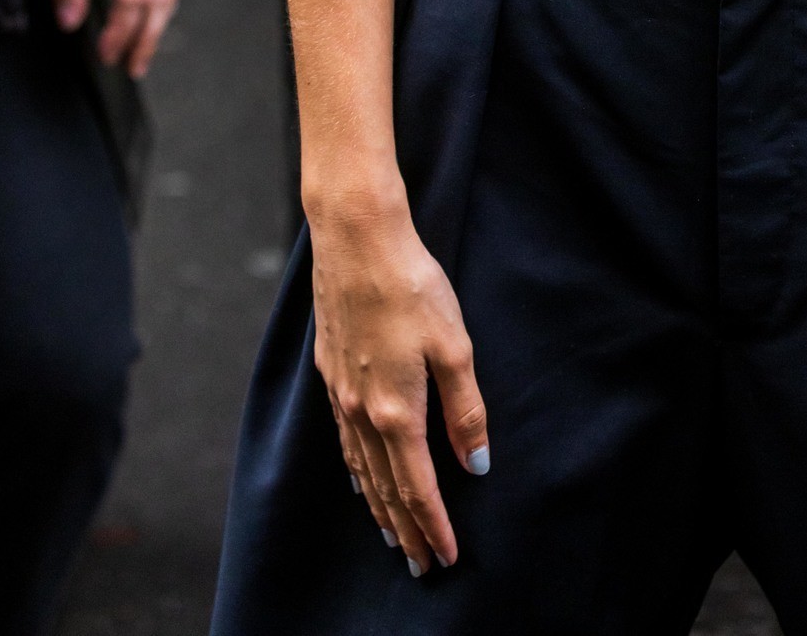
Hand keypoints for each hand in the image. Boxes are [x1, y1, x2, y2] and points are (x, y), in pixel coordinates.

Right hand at [312, 200, 488, 574]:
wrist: (355, 240)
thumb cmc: (410, 286)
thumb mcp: (454, 345)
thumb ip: (465, 409)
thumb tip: (476, 463)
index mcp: (396, 411)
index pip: (418, 487)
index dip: (434, 525)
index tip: (445, 557)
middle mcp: (363, 411)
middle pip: (386, 489)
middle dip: (406, 530)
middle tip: (420, 565)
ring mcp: (341, 393)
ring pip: (361, 469)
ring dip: (379, 507)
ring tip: (393, 535)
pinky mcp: (330, 372)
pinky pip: (344, 441)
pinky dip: (356, 471)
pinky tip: (360, 476)